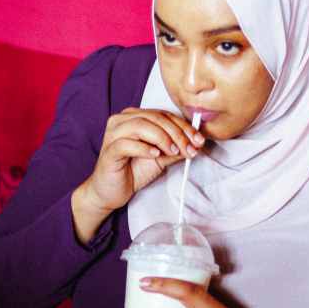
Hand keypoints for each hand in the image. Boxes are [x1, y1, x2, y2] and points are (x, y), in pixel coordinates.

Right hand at [71, 108, 204, 243]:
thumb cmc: (133, 171)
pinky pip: (127, 143)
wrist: (111, 192)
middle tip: (190, 148)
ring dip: (162, 138)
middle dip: (177, 133)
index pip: (164, 115)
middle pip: (155, 118)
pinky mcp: (109, 150)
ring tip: (173, 151)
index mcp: (134, 117)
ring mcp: (113, 134)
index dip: (184, 126)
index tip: (199, 140)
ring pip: (141, 125)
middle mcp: (122, 120)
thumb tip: (197, 143)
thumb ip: (176, 148)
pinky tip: (155, 155)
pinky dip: (144, 148)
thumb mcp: (161, 157)